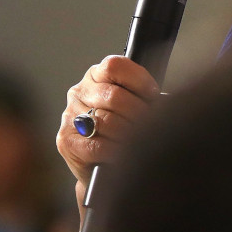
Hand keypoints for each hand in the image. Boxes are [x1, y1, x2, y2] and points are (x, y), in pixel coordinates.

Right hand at [57, 55, 159, 194]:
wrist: (101, 165)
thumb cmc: (120, 130)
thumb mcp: (130, 105)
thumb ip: (140, 95)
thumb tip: (164, 102)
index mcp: (95, 75)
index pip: (114, 66)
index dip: (138, 79)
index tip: (154, 95)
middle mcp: (79, 92)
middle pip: (113, 95)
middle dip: (139, 112)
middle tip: (152, 124)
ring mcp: (70, 116)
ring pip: (106, 121)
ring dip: (130, 133)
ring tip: (141, 140)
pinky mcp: (67, 140)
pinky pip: (97, 145)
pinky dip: (116, 150)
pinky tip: (125, 153)